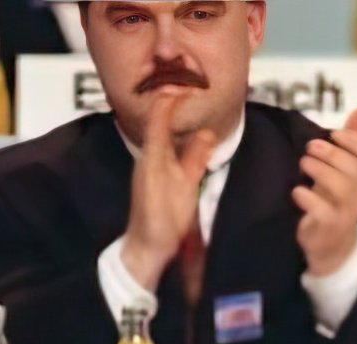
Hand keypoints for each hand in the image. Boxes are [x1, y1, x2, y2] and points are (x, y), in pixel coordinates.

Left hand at [120, 90, 217, 291]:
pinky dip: (196, 142)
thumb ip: (191, 157)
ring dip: (188, 120)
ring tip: (201, 104)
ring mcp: (166, 169)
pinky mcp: (176, 182)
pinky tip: (206, 137)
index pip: (159, 116)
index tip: (185, 81)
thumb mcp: (177, 185)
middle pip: (167, 123)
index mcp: (153, 154)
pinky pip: (187, 155)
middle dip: (178, 104)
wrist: (149, 248)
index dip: (171, 97)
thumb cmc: (157, 219)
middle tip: (194, 85)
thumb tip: (207, 132)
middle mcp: (157, 157)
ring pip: (179, 137)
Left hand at [294, 108, 356, 277]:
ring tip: (303, 164)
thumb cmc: (335, 200)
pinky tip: (298, 191)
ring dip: (318, 170)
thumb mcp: (345, 170)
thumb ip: (353, 141)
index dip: (355, 141)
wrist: (331, 245)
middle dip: (331, 153)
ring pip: (341, 188)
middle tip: (310, 148)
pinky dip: (307, 197)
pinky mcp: (329, 227)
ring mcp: (347, 213)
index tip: (335, 134)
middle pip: (354, 170)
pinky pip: (322, 211)